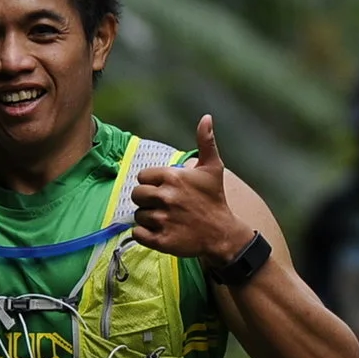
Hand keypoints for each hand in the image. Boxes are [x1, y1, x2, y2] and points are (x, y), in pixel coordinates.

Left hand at [131, 114, 254, 261]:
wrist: (221, 233)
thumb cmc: (214, 199)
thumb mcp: (212, 168)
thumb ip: (206, 142)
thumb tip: (206, 117)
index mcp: (173, 177)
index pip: (142, 177)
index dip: (150, 183)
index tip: (164, 189)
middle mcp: (165, 197)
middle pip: (136, 195)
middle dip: (147, 200)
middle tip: (163, 205)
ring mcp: (162, 219)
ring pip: (138, 215)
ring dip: (148, 218)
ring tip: (166, 219)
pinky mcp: (160, 240)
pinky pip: (137, 234)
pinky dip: (144, 234)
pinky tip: (159, 231)